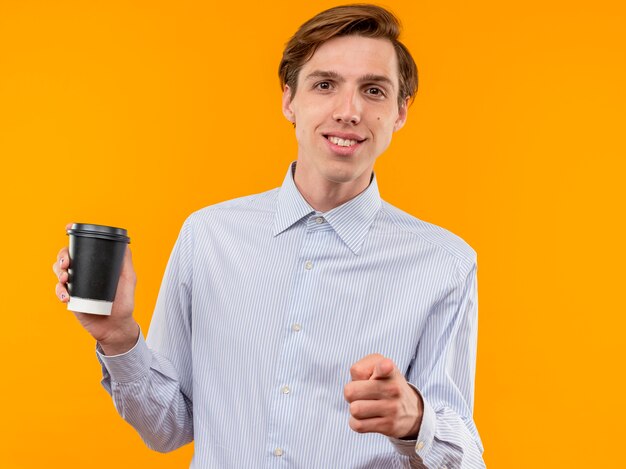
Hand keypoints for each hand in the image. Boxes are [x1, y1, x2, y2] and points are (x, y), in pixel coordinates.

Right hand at [52, 223, 138, 354]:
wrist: (117, 326)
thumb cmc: (124, 302)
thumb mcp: (128, 279)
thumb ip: (126, 262)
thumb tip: (125, 243)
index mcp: (95, 266)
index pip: (81, 248)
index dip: (72, 238)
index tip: (68, 228)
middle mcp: (84, 273)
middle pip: (65, 258)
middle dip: (62, 257)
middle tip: (67, 264)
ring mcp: (75, 286)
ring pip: (58, 272)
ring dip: (58, 272)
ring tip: (65, 278)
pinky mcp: (70, 299)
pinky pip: (59, 292)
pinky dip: (59, 291)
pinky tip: (66, 296)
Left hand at [344, 354, 422, 438]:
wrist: (411, 410)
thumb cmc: (384, 384)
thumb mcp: (376, 368)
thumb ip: (359, 371)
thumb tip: (352, 390)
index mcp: (388, 369)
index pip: (384, 367)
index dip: (383, 367)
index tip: (386, 367)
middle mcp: (392, 387)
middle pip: (350, 391)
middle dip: (350, 394)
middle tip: (361, 394)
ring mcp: (392, 407)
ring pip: (354, 410)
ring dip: (355, 409)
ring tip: (365, 405)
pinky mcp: (388, 425)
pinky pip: (358, 425)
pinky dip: (357, 422)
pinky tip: (366, 417)